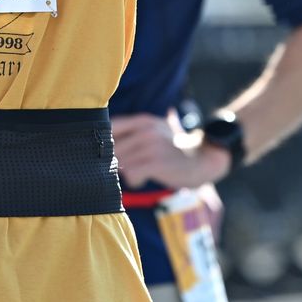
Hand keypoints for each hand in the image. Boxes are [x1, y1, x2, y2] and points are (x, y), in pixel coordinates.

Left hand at [110, 111, 231, 189]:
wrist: (202, 160)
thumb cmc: (172, 148)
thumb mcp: (154, 130)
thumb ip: (131, 132)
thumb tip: (100, 140)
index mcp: (142, 121)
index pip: (110, 127)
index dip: (101, 141)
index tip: (102, 153)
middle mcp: (145, 130)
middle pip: (112, 148)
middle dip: (112, 161)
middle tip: (121, 167)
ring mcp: (151, 146)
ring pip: (120, 163)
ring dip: (124, 172)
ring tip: (136, 172)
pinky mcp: (156, 163)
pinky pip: (132, 175)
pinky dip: (134, 180)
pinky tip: (142, 179)